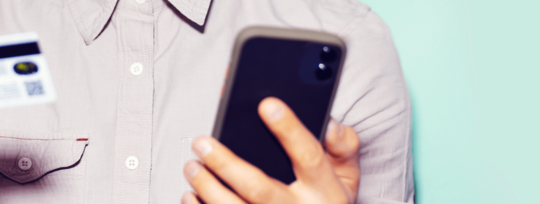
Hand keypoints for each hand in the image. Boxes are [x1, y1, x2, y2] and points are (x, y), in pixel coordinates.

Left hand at [183, 97, 360, 203]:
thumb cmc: (327, 200)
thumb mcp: (348, 175)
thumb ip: (342, 146)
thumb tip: (328, 124)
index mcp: (325, 191)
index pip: (308, 156)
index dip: (289, 130)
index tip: (267, 105)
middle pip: (259, 187)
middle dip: (226, 163)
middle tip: (202, 142)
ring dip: (207, 187)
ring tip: (192, 166)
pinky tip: (190, 195)